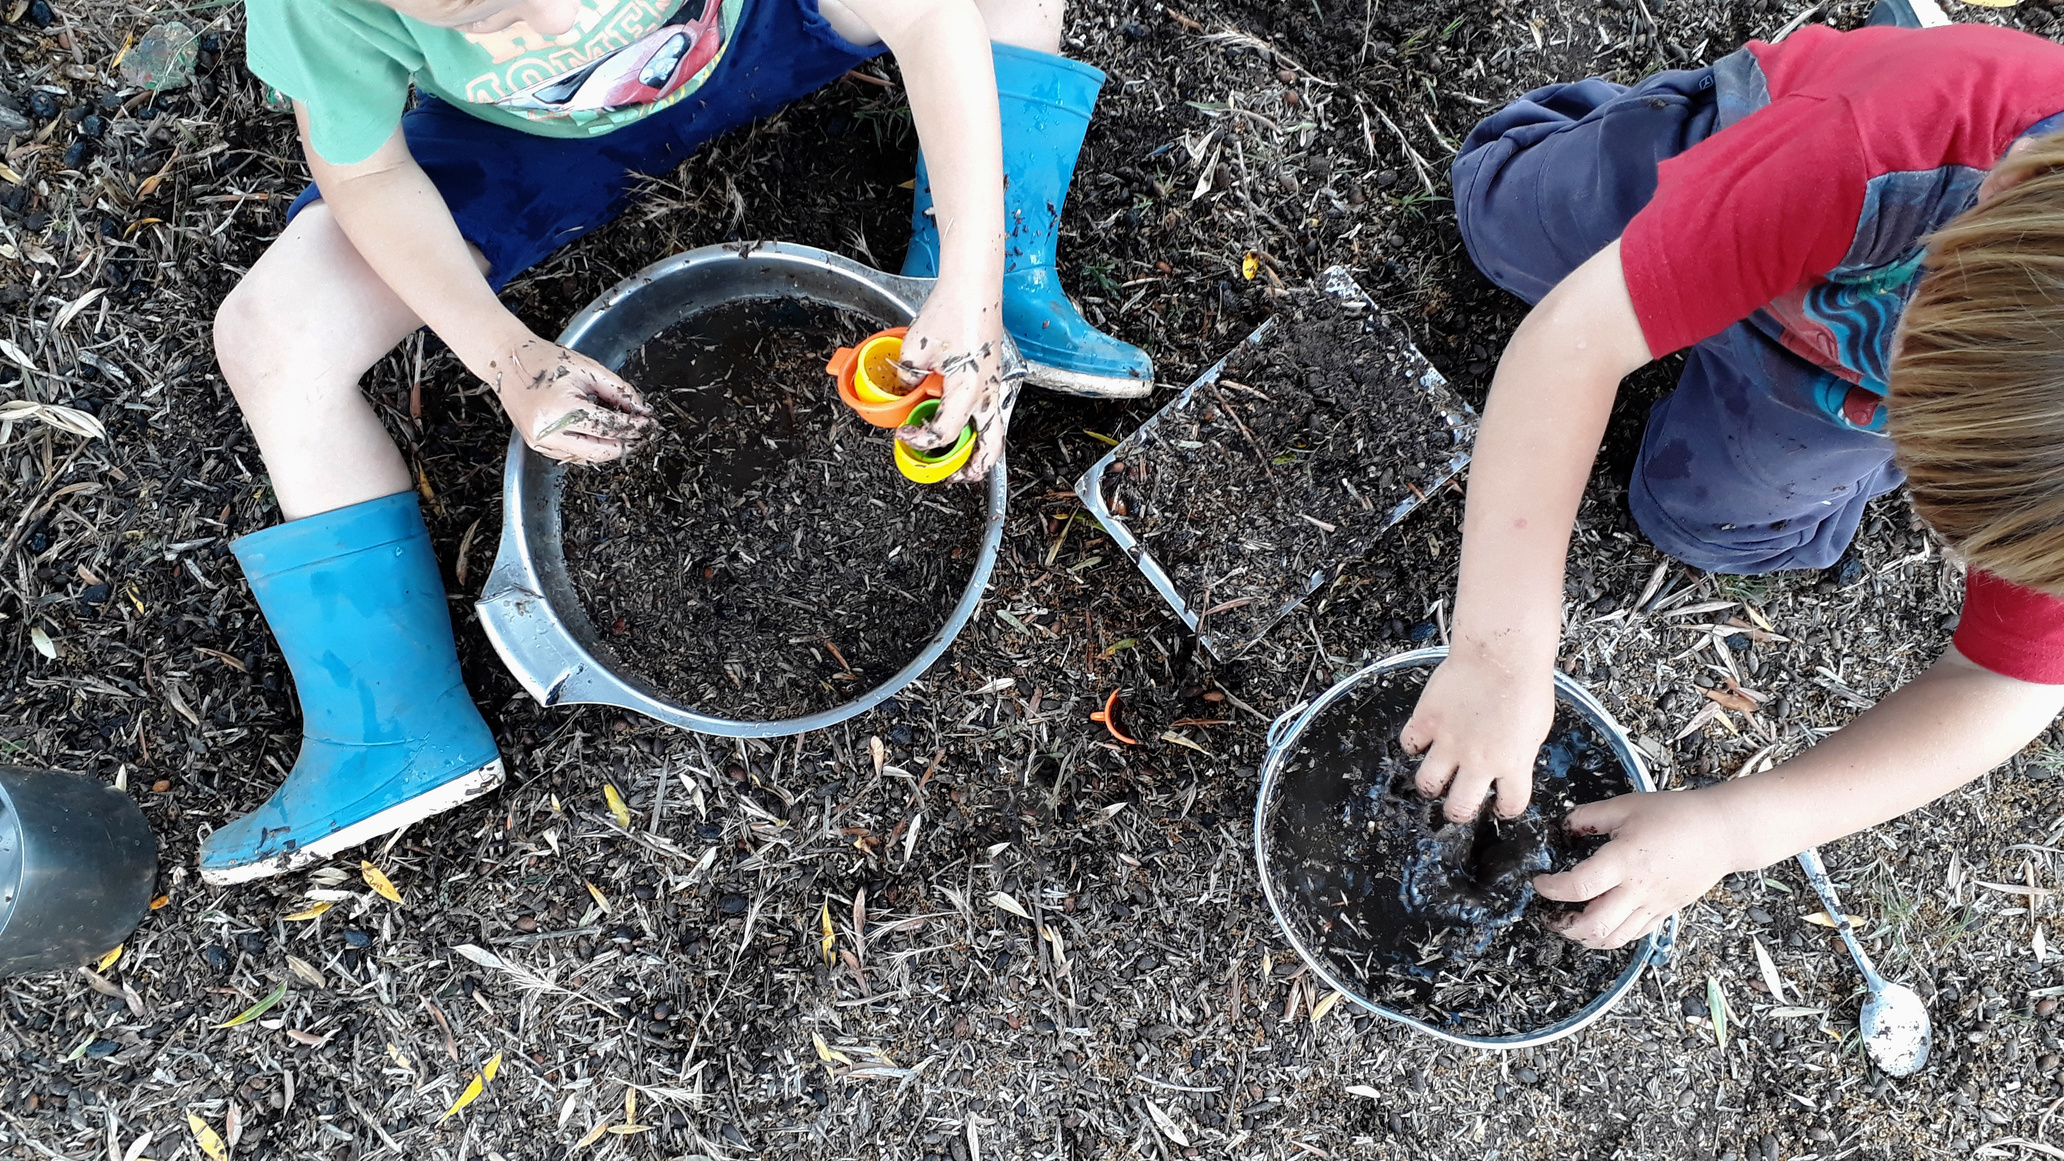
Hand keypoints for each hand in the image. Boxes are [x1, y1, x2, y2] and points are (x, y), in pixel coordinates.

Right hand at [485, 335, 652, 463]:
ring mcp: (540, 441)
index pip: (609, 426)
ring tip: (625, 436)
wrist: (507, 362)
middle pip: (600, 451)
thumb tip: (641, 410)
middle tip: (642, 436)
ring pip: (587, 457)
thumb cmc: (545, 361)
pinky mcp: (537, 445)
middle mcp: (548, 431)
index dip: (634, 427)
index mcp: (562, 409)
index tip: (649, 424)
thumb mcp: (588, 370)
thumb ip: (618, 391)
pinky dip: (590, 448)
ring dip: (609, 448)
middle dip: (625, 445)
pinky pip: (571, 454)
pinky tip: (601, 436)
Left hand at [894, 288, 1016, 481]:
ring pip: (996, 434)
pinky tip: (964, 427)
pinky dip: (981, 430)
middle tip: (952, 477)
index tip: (905, 435)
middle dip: (971, 469)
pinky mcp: (994, 377)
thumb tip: (904, 390)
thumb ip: (907, 378)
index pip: (944, 432)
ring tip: (962, 462)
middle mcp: (988, 393)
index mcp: (969, 390)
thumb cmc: (953, 310)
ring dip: (980, 452)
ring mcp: (995, 386)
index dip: (921, 440)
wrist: (974, 287)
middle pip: (989, 448)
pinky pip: (992, 414)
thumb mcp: (915, 349)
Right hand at [1400, 648, 1554, 820]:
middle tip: (1456, 806)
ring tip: (1434, 777)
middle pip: (1459, 808)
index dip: (1505, 810)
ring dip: (1430, 784)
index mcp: (1513, 763)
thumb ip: (1519, 752)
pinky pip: (1409, 744)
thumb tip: (1509, 760)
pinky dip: (1413, 744)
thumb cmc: (1525, 682)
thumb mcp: (1537, 727)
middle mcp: (1478, 761)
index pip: (1510, 805)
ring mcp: (1449, 742)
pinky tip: (1422, 739)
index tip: (1499, 806)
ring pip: (1427, 783)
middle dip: (1457, 812)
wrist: (1500, 653)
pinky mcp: (1427, 720)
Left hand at [1533, 787, 1748, 947]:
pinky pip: (1635, 935)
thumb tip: (1563, 826)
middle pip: (1595, 926)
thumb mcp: (1626, 805)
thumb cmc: (1677, 815)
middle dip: (1564, 926)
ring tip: (1572, 924)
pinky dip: (1613, 936)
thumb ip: (1589, 816)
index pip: (1579, 886)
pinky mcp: (1665, 912)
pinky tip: (1602, 923)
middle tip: (1550, 914)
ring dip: (1587, 938)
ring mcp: (1653, 905)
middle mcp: (1638, 889)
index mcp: (1624, 860)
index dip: (1551, 888)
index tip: (1540, 882)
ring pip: (1615, 939)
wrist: (1721, 832)